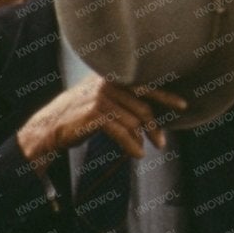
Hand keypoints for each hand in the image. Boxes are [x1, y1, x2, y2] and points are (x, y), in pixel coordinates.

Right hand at [15, 76, 187, 164]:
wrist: (50, 127)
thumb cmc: (78, 116)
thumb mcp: (101, 102)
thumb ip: (123, 102)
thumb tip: (150, 118)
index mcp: (111, 78)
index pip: (145, 85)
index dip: (165, 96)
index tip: (183, 105)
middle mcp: (107, 84)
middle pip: (143, 106)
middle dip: (155, 127)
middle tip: (161, 143)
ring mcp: (100, 97)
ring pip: (134, 121)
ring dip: (142, 139)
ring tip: (144, 150)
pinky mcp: (95, 113)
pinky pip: (122, 132)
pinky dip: (131, 145)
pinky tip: (136, 154)